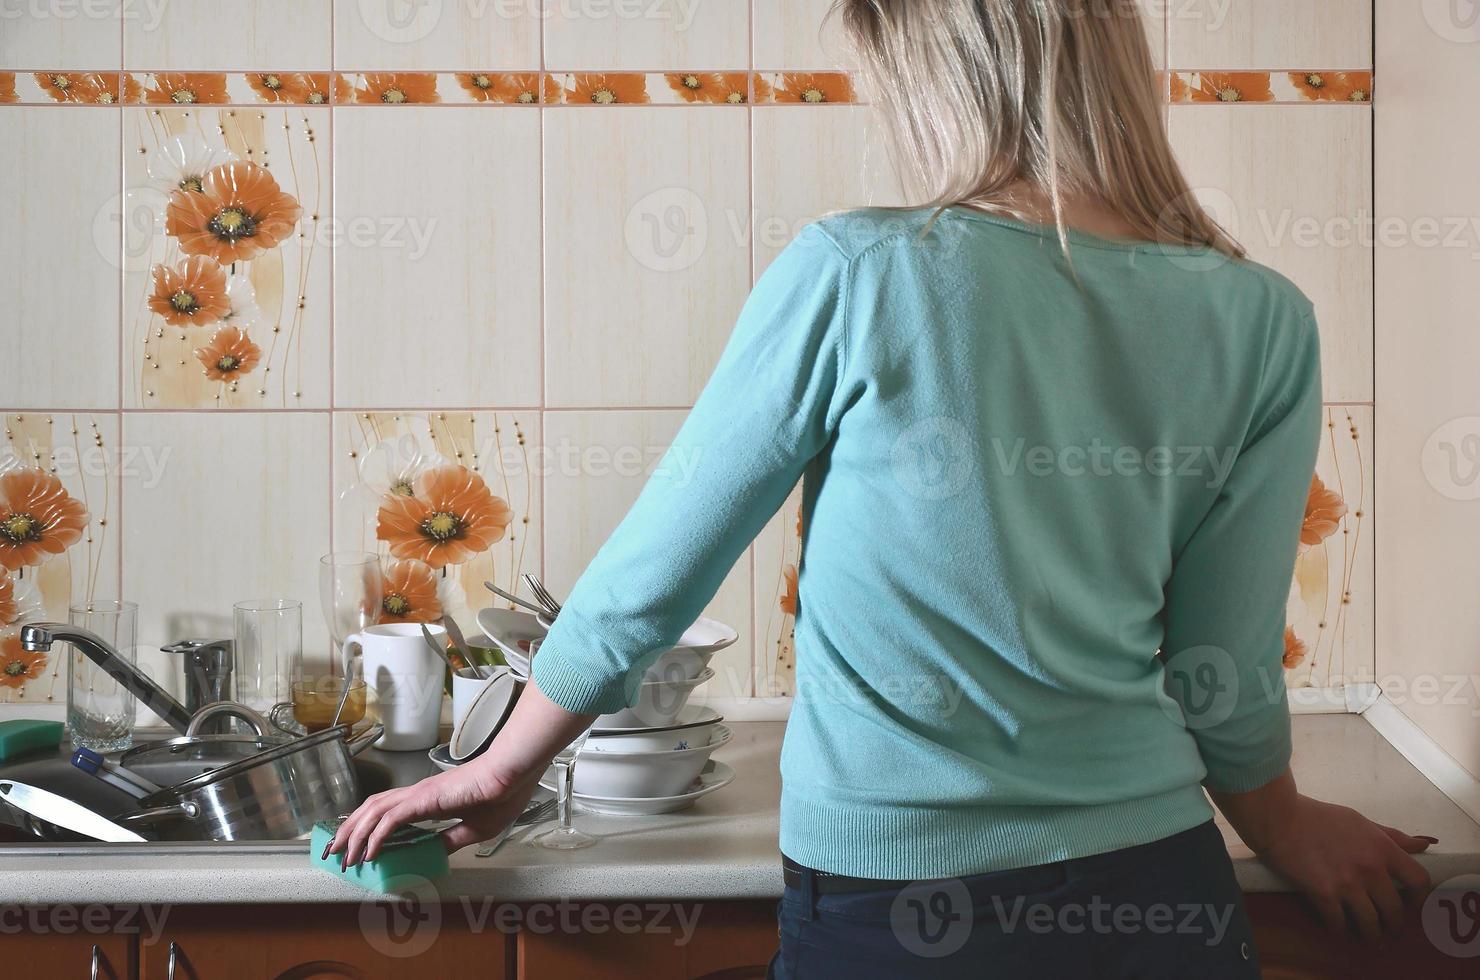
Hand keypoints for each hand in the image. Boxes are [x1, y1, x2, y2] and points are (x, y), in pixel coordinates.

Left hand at [324, 761, 536, 868]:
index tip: (356, 848)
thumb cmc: (501, 796)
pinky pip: (391, 820)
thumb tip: (435, 851)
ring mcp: (418, 795)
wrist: (511, 776)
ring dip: (354, 834)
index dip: (367, 828)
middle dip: (349, 831)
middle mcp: (416, 794)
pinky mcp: (423, 800)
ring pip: (373, 812)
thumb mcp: (474, 829)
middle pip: (370, 809)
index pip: (387, 811)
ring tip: (342, 855)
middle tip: (334, 852)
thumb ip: (451, 839)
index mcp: (428, 800)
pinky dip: (376, 836)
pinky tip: (369, 853)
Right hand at [1254, 795, 1433, 939]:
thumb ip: (1391, 836)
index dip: (1419, 898)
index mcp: (1382, 848)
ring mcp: (1347, 884)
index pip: (1418, 881)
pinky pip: (1339, 924)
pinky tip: (1338, 928)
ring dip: (1370, 935)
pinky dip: (1340, 930)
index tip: (1411, 904)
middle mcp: (1370, 869)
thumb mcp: (1359, 820)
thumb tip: (1422, 845)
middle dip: (1393, 925)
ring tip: (1368, 938)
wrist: (1278, 817)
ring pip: (1370, 924)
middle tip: (1388, 930)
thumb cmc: (1317, 816)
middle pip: (1395, 911)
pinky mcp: (1323, 895)